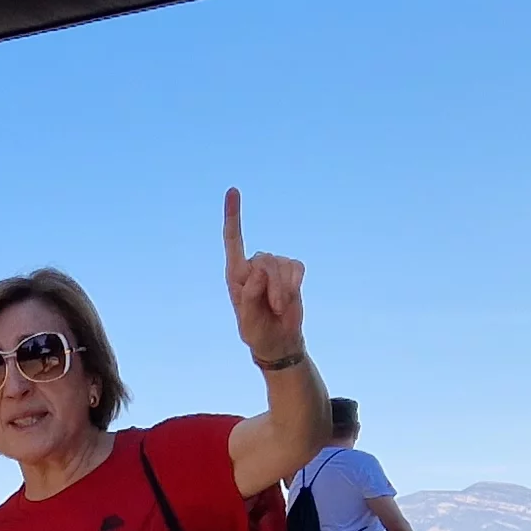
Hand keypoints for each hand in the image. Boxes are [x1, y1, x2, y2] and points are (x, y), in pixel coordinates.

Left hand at [223, 188, 303, 362]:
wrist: (279, 340)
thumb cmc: (257, 330)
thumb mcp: (248, 319)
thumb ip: (250, 295)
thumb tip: (259, 269)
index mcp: (236, 274)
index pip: (232, 240)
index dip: (233, 216)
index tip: (233, 190)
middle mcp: (254, 266)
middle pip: (265, 261)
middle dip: (271, 287)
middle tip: (271, 308)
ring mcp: (274, 266)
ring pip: (282, 266)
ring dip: (283, 291)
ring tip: (278, 308)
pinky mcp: (292, 270)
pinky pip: (297, 268)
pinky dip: (296, 284)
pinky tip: (291, 298)